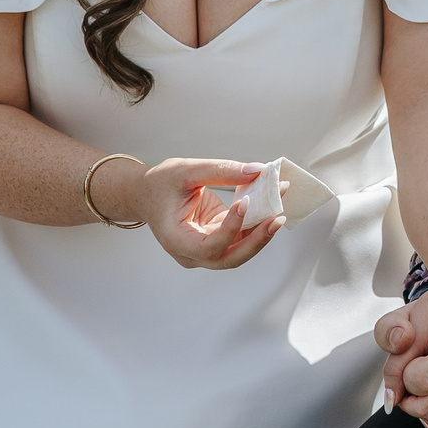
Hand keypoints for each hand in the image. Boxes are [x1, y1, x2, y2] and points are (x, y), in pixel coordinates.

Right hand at [91, 156, 284, 270]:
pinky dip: (257, 221)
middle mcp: (192, 253)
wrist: (147, 193)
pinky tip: (270, 201)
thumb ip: (220, 170)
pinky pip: (241, 236)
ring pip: (240, 249)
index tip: (245, 202)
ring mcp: (206, 250)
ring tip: (280, 202)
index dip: (231, 228)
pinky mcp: (218, 239)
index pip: (209, 247)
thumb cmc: (160, 184)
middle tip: (278, 216)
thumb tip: (258, 170)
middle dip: (257, 239)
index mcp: (176, 241)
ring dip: (262, 229)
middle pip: (230, 258)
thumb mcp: (185, 171)